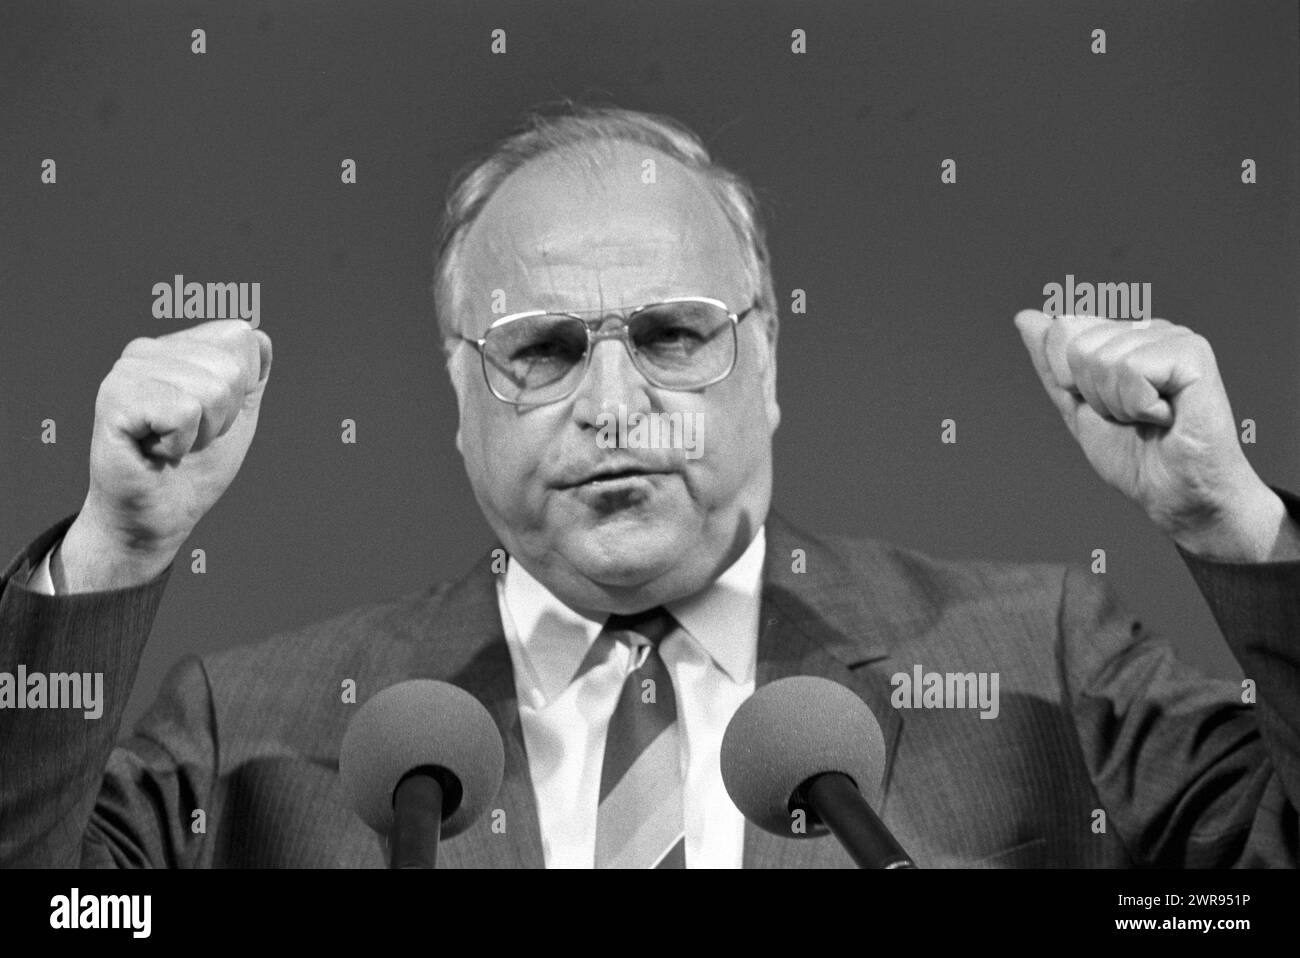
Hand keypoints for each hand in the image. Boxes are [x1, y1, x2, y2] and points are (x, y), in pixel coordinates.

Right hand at [58, 320, 271, 590]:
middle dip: (224, 416)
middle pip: (231, 367)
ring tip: (171, 445)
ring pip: (212, 390)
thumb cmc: (195, 468)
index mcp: (176, 347)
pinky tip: (154, 451)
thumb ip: (252, 375)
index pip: (242, 337)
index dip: (242, 389)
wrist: (157, 518)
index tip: (210, 419)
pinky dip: (180, 443)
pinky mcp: (114, 398)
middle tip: (189, 438)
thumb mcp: (237, 416)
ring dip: (202, 432)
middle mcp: (147, 349)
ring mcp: (127, 371)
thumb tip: (261, 336)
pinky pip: (184, 411)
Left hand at [1014, 309, 1292, 560]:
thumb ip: (1052, 364)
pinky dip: (1138, 405)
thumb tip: (1025, 317)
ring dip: (1117, 404)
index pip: (1063, 329)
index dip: (1070, 380)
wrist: (1173, 495)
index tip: (1105, 406)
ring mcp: (1174, 338)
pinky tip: (1167, 417)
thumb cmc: (1134, 456)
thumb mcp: (1077, 407)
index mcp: (1124, 336)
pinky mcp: (1193, 354)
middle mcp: (1150, 329)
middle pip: (1078, 345)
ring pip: (1103, 359)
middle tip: (1130, 416)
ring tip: (1150, 418)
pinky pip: (1131, 369)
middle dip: (1093, 394)